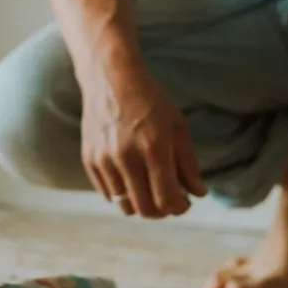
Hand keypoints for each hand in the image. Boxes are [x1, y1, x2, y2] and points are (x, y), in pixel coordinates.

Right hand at [80, 61, 205, 218]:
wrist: (110, 77)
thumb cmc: (150, 99)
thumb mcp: (177, 126)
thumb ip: (188, 163)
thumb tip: (198, 193)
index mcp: (154, 148)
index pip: (167, 200)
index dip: (180, 208)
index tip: (184, 203)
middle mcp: (126, 158)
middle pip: (145, 209)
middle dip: (162, 211)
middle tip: (169, 199)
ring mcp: (104, 160)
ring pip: (124, 205)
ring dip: (141, 203)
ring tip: (150, 189)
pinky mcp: (89, 159)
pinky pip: (107, 193)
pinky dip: (122, 194)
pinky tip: (131, 179)